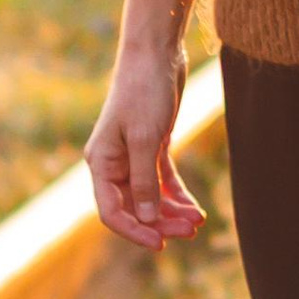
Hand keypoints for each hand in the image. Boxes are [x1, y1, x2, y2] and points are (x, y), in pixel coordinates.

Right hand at [85, 42, 207, 250]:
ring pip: (151, 197)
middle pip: (134, 207)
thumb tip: (146, 219)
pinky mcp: (152, 146)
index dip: (135, 231)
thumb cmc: (144, 91)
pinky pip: (162, 181)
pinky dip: (177, 195)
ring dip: (172, 212)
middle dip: (161, 222)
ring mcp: (133, 155)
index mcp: (101, 163)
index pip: (112, 211)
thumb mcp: (145, 138)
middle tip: (190, 232)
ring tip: (197, 222)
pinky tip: (194, 209)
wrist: (157, 54)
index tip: (160, 244)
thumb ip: (143, 181)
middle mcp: (113, 163)